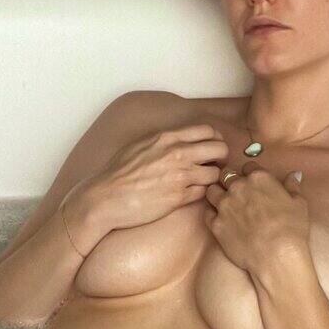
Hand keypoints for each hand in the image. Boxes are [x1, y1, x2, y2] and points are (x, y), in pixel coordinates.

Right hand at [80, 124, 229, 232]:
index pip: (208, 131)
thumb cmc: (119, 172)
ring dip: (212, 178)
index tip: (212, 148)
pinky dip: (201, 192)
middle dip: (221, 157)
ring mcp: (180, 176)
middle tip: (214, 164)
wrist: (107, 197)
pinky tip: (190, 193)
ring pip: (216, 173)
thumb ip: (164, 140)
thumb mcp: (141, 144)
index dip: (215, 140)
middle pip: (220, 149)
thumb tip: (181, 139)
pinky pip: (204, 192)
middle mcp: (177, 153)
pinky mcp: (179, 197)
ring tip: (202, 181)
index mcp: (168, 137)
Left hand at [203, 166, 309, 274]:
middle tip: (237, 191)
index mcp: (258, 178)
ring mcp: (224, 206)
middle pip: (226, 175)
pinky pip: (206, 213)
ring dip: (217, 194)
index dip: (250, 173)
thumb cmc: (291, 228)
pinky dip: (212, 214)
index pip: (248, 166)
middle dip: (229, 180)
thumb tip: (294, 175)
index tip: (253, 182)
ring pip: (211, 191)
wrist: (276, 255)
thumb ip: (292, 186)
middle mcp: (237, 187)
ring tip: (225, 203)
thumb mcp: (299, 203)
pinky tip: (220, 220)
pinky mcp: (216, 224)